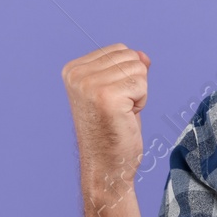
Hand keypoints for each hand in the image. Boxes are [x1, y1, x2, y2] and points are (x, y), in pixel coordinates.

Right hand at [61, 43, 150, 216]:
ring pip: (138, 69)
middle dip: (134, 83)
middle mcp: (77, 75)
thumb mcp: (119, 92)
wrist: (106, 167)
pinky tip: (125, 118)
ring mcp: (89, 85)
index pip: (119, 50)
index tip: (112, 100)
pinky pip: (142, 84)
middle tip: (118, 109)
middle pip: (130, 56)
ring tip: (121, 113)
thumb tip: (143, 55)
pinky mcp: (106, 97)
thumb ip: (127, 69)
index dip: (125, 75)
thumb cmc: (113, 131)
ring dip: (138, 93)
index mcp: (73, 70)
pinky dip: (141, 102)